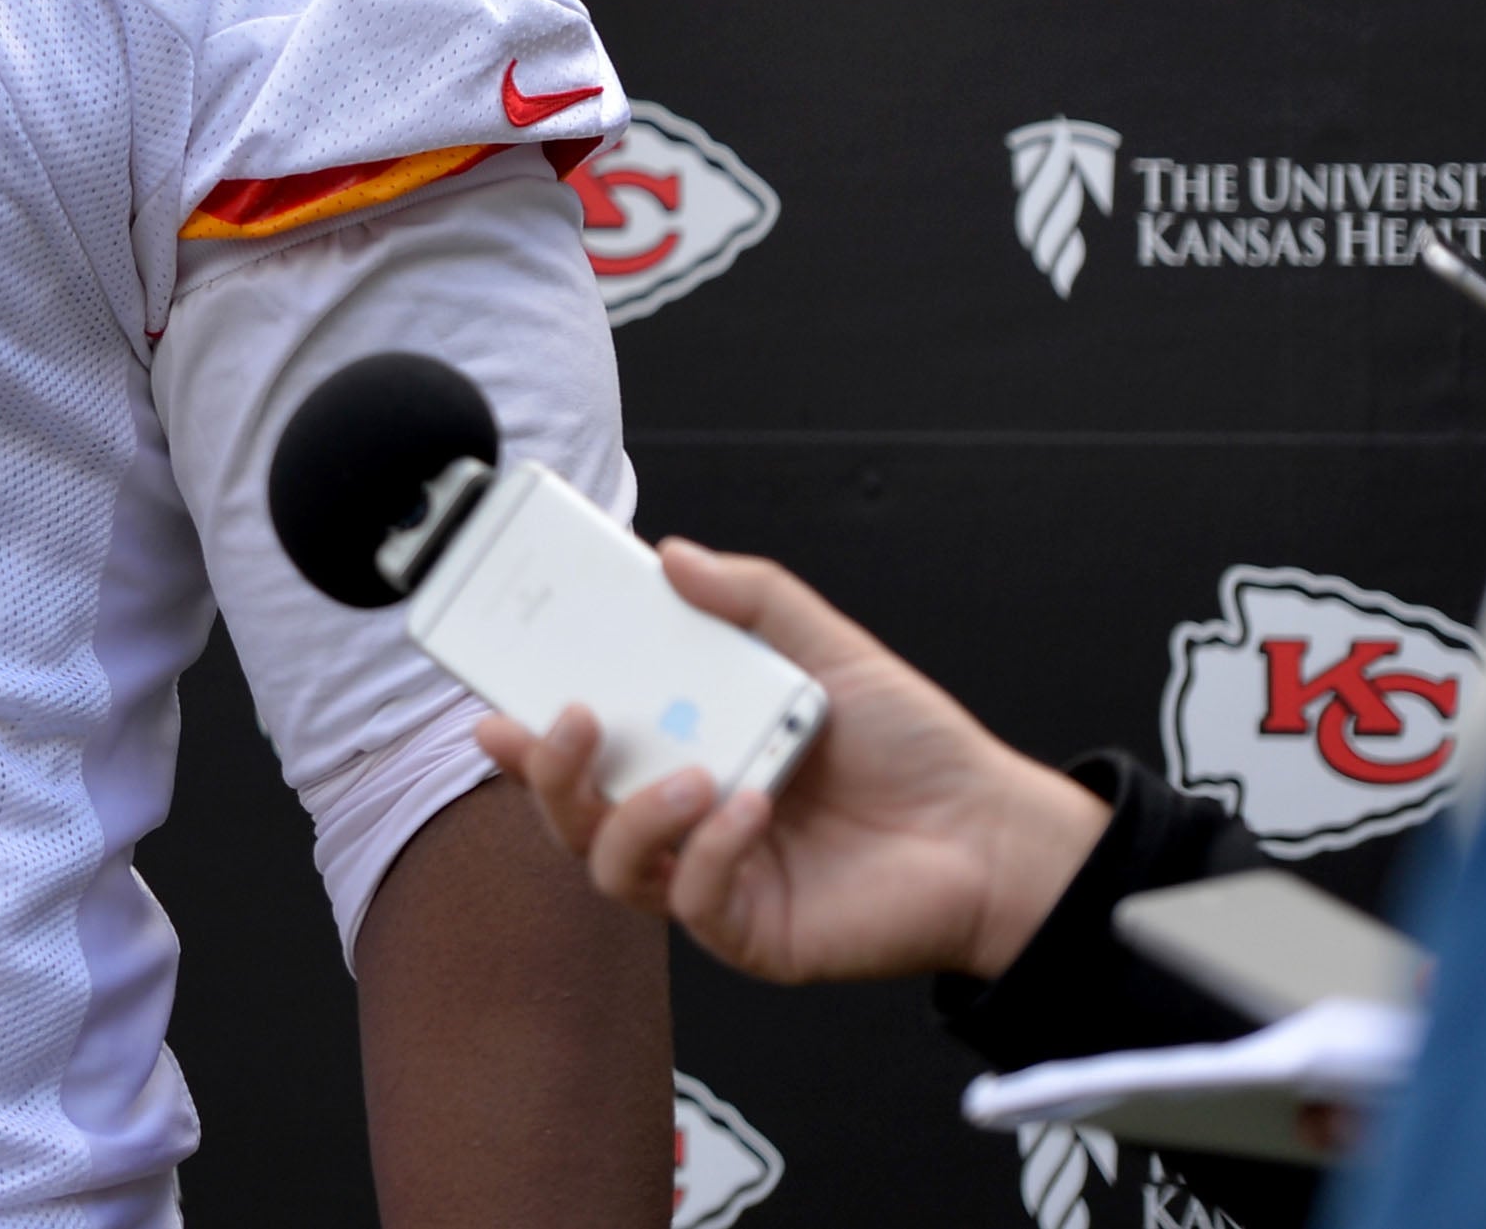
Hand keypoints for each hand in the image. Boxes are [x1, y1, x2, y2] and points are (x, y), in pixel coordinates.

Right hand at [468, 539, 1111, 983]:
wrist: (993, 831)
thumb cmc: (913, 748)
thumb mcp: (825, 649)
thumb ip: (752, 596)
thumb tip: (671, 553)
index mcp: (687, 753)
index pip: (582, 751)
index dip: (527, 735)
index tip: (493, 704)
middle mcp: (685, 820)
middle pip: (571, 815)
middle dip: (550, 774)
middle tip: (571, 722)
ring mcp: (712, 880)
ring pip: (611, 867)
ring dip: (629, 817)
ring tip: (691, 775)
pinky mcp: (750, 932)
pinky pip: (692, 901)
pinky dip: (709, 851)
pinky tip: (750, 812)